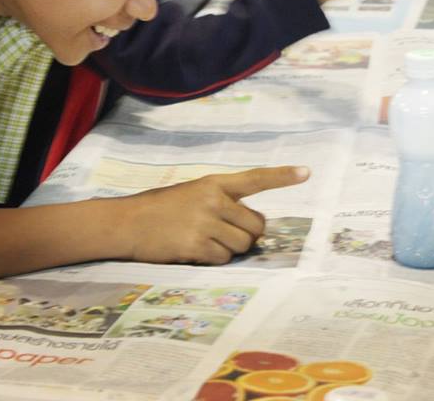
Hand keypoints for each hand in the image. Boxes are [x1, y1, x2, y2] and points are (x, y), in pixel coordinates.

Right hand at [122, 166, 308, 264]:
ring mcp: (205, 222)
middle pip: (256, 226)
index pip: (255, 178)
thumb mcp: (192, 193)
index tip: (307, 172)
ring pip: (242, 245)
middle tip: (226, 235)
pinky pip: (223, 259)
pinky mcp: (196, 244)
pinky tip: (194, 250)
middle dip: (247, 235)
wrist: (126, 222)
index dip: (282, 177)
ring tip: (205, 241)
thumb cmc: (160, 209)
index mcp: (214, 183)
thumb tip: (252, 228)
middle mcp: (213, 200)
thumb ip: (221, 203)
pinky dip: (214, 259)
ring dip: (230, 249)